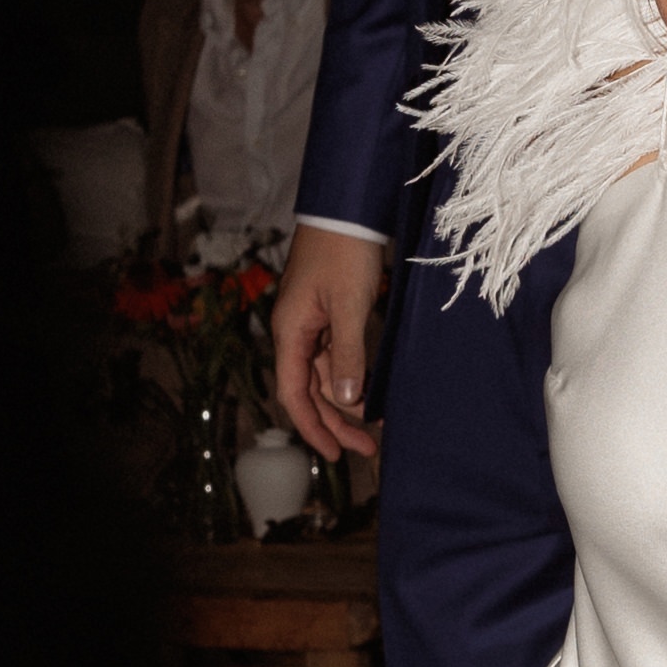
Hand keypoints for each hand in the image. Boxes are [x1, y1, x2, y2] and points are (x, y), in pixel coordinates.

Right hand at [275, 220, 388, 462]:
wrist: (347, 210)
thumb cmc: (343, 252)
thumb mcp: (349, 307)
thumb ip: (348, 356)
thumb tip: (347, 401)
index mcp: (290, 333)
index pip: (294, 394)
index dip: (313, 428)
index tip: (335, 456)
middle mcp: (295, 332)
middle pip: (310, 391)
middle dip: (335, 422)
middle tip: (367, 448)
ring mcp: (312, 324)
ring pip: (325, 375)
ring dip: (346, 402)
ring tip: (375, 426)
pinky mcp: (329, 314)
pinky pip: (336, 356)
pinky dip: (352, 377)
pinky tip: (370, 392)